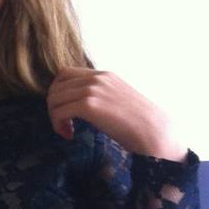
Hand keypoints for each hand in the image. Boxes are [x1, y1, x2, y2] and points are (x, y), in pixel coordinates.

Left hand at [46, 67, 186, 159]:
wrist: (154, 131)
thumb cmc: (138, 121)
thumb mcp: (117, 98)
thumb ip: (99, 94)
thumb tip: (77, 102)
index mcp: (104, 75)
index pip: (65, 73)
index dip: (58, 91)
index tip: (65, 109)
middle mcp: (96, 78)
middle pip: (56, 86)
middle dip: (54, 105)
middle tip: (63, 123)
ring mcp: (92, 90)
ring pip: (55, 99)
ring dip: (55, 117)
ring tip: (67, 130)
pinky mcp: (89, 105)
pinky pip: (59, 112)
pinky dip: (58, 125)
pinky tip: (69, 134)